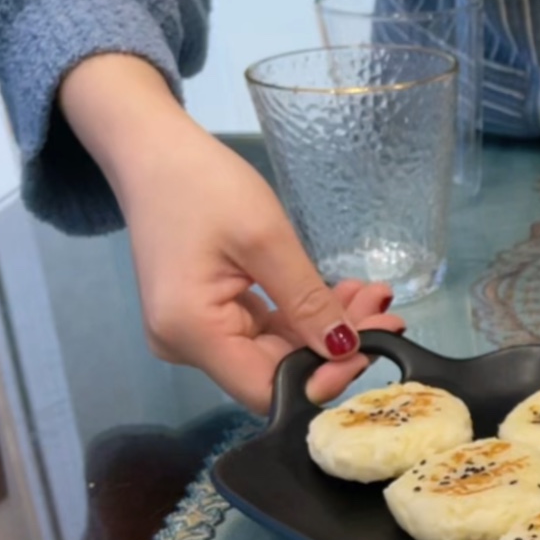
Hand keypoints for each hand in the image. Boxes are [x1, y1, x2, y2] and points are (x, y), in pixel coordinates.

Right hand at [60, 55, 404, 412]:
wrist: (151, 150)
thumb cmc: (200, 184)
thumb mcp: (266, 240)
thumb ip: (308, 303)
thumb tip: (348, 351)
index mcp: (191, 333)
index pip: (267, 390)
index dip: (324, 381)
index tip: (373, 349)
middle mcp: (187, 346)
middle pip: (276, 372)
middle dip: (337, 347)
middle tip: (388, 314)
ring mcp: (195, 333)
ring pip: (278, 351)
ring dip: (328, 328)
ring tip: (373, 297)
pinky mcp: (207, 316)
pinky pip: (266, 330)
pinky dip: (305, 316)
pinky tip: (344, 295)